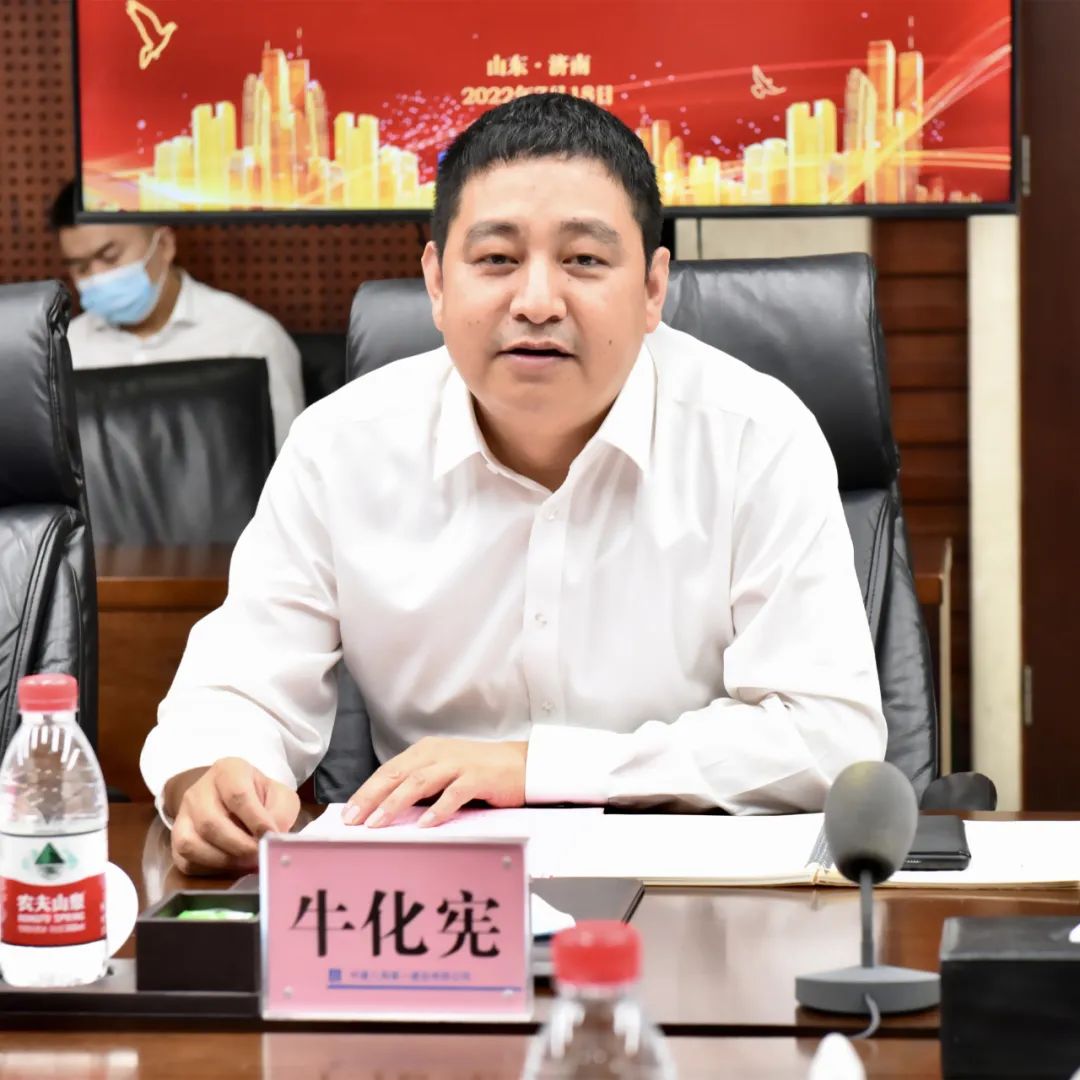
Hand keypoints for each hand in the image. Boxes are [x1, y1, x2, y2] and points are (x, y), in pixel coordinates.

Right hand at [166, 757, 299, 874]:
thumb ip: (280, 814)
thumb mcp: (279, 797)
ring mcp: (183, 815)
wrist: (234, 801)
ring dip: (223, 860)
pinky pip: (186, 861)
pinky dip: (210, 870)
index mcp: (228, 771)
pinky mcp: (176, 839)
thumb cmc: (261, 798)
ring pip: (192, 844)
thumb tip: (272, 839)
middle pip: (211, 823)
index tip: (271, 836)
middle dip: (239, 846)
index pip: (237, 795)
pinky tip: (230, 867)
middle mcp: (199, 791)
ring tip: (246, 863)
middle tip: (260, 856)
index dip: (256, 820)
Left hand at [344, 737, 527, 828]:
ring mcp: (458, 764)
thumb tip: (384, 811)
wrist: (521, 764)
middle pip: (397, 774)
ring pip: (419, 782)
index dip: (366, 792)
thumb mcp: (443, 773)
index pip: (388, 771)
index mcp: (426, 751)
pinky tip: (424, 824)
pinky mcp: (478, 777)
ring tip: (378, 824)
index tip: (348, 814)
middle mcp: (438, 753)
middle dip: (371, 798)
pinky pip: (453, 793)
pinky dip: (437, 809)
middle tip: (353, 821)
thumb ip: (418, 786)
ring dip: (395, 803)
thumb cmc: (478, 772)